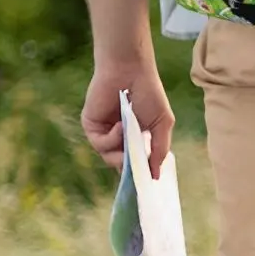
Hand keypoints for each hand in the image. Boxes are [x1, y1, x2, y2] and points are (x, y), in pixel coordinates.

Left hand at [82, 62, 173, 180]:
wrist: (130, 71)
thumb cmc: (150, 93)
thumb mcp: (162, 123)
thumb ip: (160, 149)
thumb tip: (156, 175)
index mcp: (136, 137)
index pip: (135, 162)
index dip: (139, 173)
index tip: (146, 184)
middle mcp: (119, 137)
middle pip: (121, 164)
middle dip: (130, 167)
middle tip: (137, 167)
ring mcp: (104, 133)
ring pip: (110, 157)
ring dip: (121, 151)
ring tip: (130, 135)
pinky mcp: (91, 127)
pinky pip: (100, 144)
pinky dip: (112, 138)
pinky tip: (121, 125)